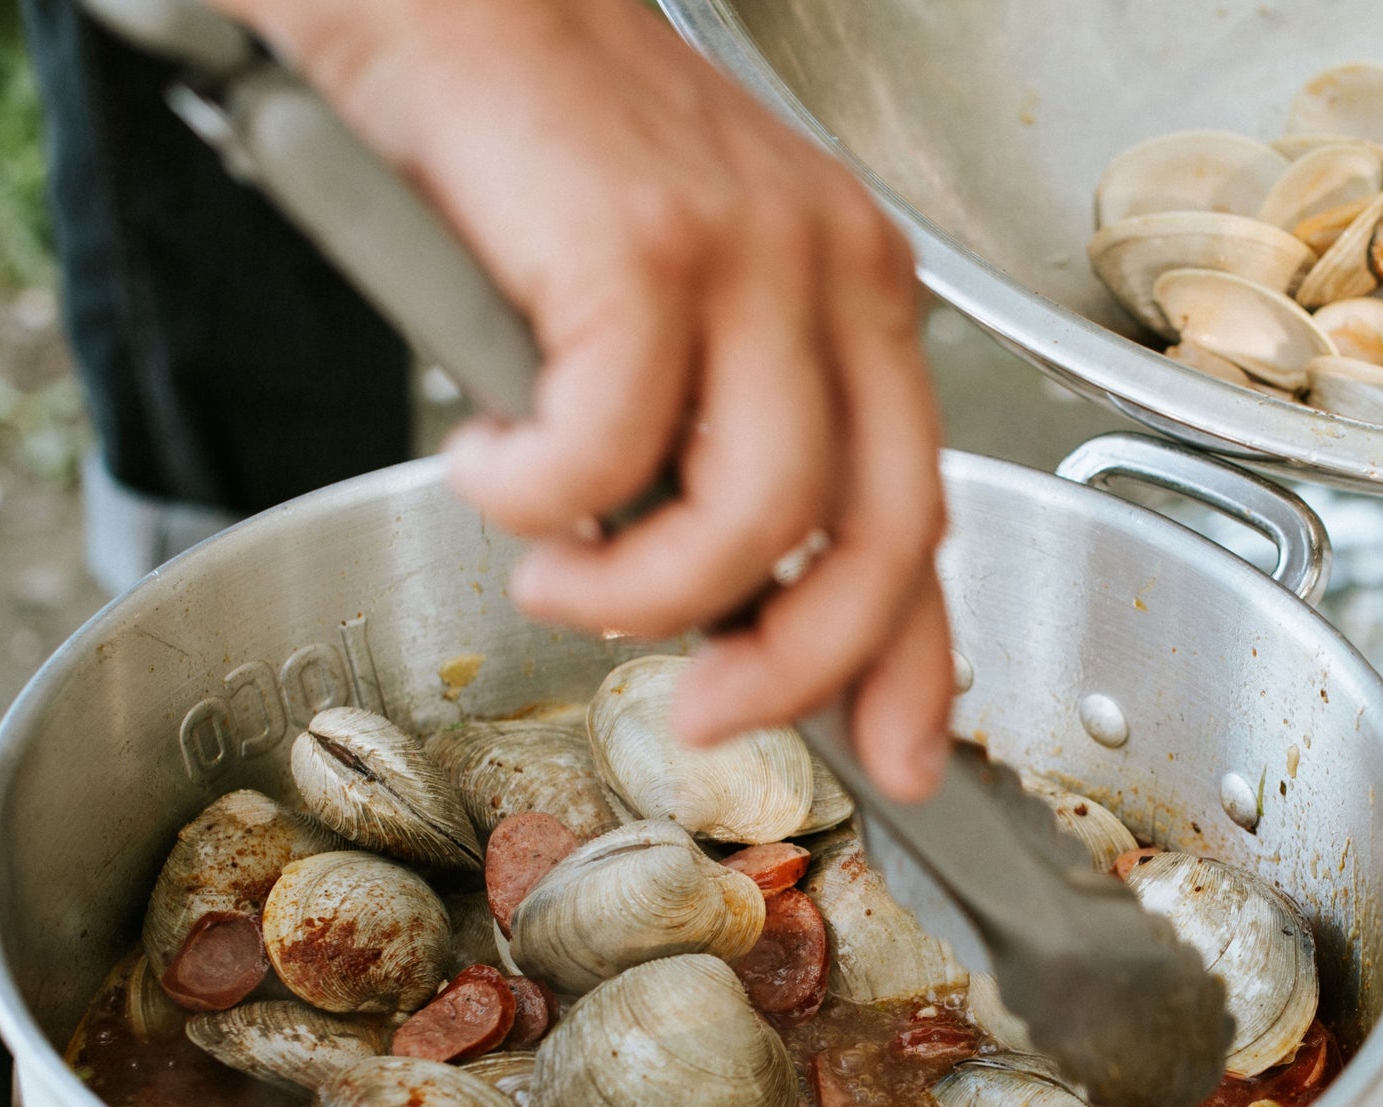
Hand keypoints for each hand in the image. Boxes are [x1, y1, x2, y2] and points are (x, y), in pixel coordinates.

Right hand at [220, 0, 952, 800]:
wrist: (460, 1)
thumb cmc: (556, 164)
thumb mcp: (688, 318)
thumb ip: (731, 448)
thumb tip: (736, 607)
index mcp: (860, 302)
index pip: (923, 517)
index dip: (915, 660)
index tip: (901, 755)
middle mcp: (831, 277)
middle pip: (875, 537)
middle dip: (794, 668)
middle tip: (709, 715)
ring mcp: (748, 258)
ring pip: (751, 517)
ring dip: (637, 591)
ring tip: (555, 571)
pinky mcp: (642, 250)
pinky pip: (606, 454)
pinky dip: (534, 497)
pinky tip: (490, 458)